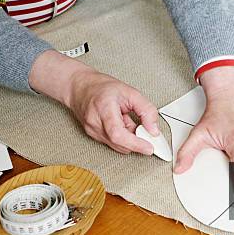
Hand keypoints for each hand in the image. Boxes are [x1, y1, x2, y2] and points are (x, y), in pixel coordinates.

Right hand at [29, 50, 158, 154]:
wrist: (79, 87)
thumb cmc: (101, 87)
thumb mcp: (130, 92)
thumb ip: (146, 110)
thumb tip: (154, 129)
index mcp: (103, 109)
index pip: (118, 134)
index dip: (135, 144)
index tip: (149, 148)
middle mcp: (95, 123)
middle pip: (119, 143)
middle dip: (136, 140)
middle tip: (143, 128)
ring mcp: (92, 131)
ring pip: (117, 145)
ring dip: (128, 137)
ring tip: (126, 119)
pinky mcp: (92, 135)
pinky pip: (112, 143)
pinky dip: (121, 136)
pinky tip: (119, 123)